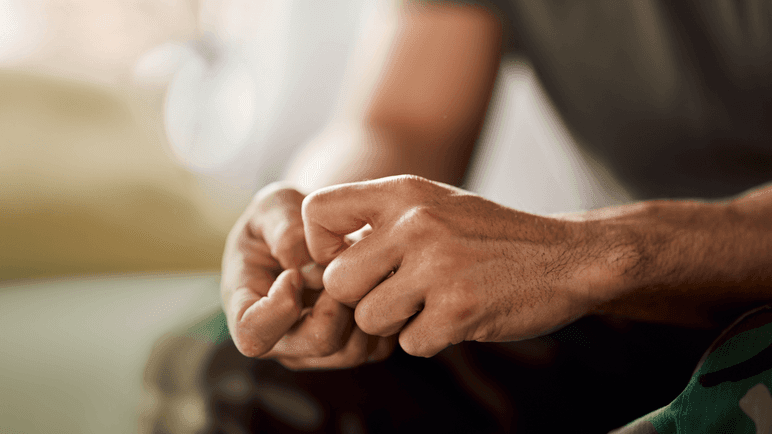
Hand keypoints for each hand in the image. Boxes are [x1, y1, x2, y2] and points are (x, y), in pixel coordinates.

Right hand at [221, 183, 395, 368]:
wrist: (312, 231)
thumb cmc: (282, 218)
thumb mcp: (274, 205)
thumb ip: (284, 230)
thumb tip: (303, 268)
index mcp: (245, 306)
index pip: (251, 334)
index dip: (278, 308)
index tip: (294, 273)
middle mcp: (278, 338)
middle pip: (316, 342)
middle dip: (337, 301)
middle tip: (340, 268)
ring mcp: (313, 351)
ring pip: (351, 351)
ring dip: (362, 307)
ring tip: (356, 273)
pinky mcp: (347, 350)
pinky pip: (375, 348)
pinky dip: (381, 315)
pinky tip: (373, 284)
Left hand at [302, 175, 606, 356]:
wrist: (568, 257)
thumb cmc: (491, 234)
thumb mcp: (434, 203)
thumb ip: (380, 219)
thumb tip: (320, 254)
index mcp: (403, 192)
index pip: (316, 213)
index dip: (319, 248)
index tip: (346, 261)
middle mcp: (415, 223)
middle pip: (337, 281)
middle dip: (361, 298)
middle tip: (396, 293)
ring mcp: (437, 267)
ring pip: (369, 319)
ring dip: (396, 323)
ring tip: (431, 303)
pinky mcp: (459, 309)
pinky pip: (410, 344)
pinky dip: (430, 339)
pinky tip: (458, 316)